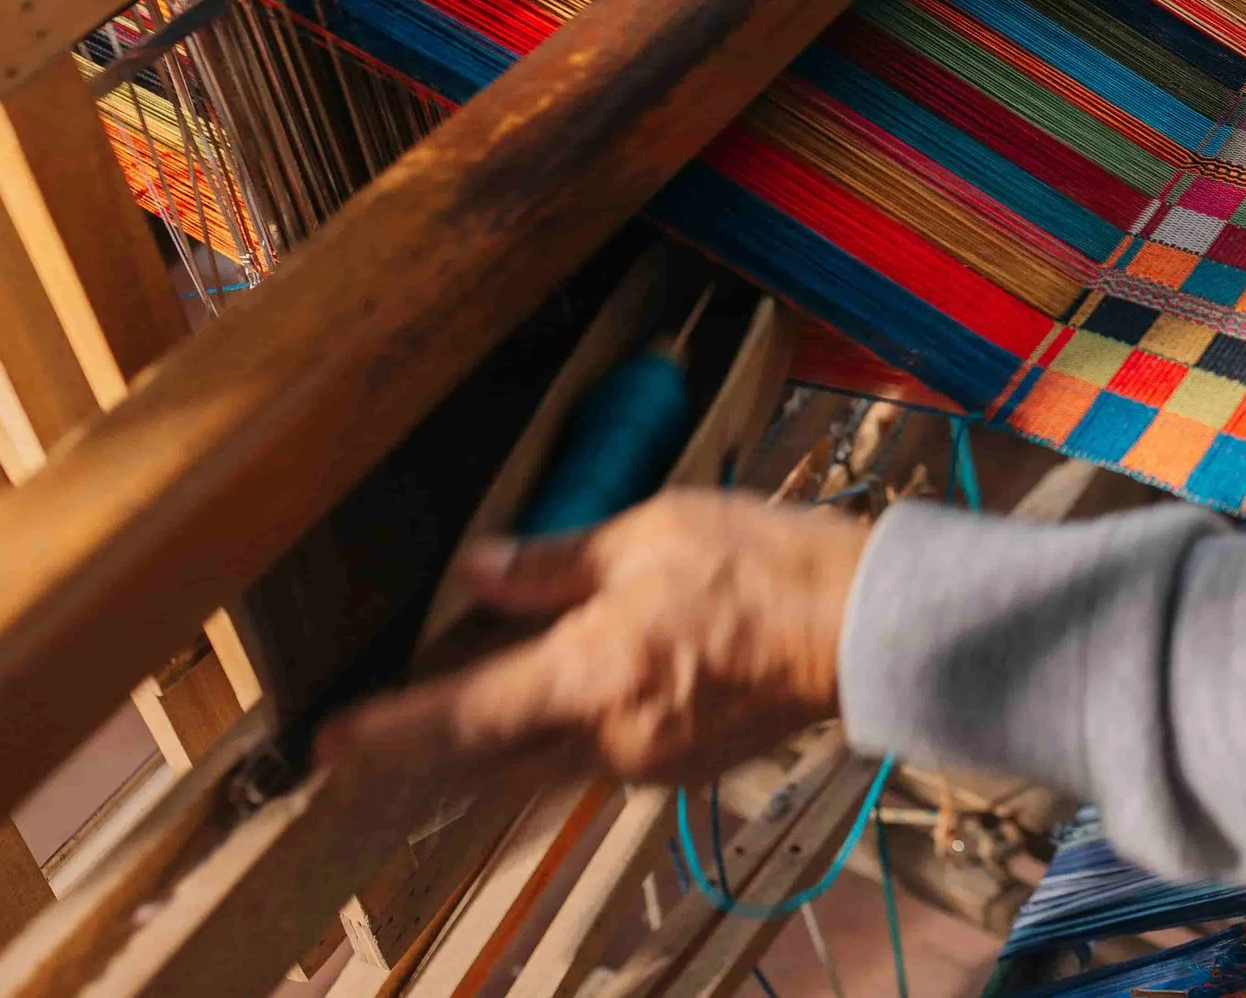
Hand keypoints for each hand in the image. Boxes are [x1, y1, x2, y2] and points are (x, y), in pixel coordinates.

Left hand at [319, 490, 868, 783]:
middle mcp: (609, 737)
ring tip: (493, 693)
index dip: (388, 735)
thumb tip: (477, 570)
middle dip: (440, 752)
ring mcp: (651, 761)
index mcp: (589, 676)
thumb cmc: (766, 566)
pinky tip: (589, 687)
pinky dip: (577, 729)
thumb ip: (556, 561)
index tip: (328, 747)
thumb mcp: (654, 533)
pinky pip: (606, 756)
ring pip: (550, 762)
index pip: (461, 717)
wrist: (865, 624)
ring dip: (512, 738)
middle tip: (390, 737)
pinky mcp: (688, 765)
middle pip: (495, 762)